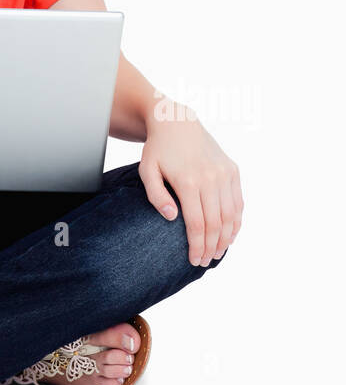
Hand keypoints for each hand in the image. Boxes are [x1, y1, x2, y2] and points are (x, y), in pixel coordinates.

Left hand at [139, 102, 242, 265]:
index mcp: (188, 181)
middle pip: (215, 223)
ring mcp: (224, 173)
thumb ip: (156, 196)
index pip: (196, 224)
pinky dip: (236, 221)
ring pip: (230, 215)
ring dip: (226, 238)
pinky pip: (238, 202)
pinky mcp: (232, 170)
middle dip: (211, 247)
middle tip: (205, 262)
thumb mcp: (147, 171)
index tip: (193, 260)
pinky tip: (230, 235)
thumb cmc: (158, 150)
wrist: (177, 122)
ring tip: (217, 253)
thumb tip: (171, 218)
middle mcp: (210, 178)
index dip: (196, 246)